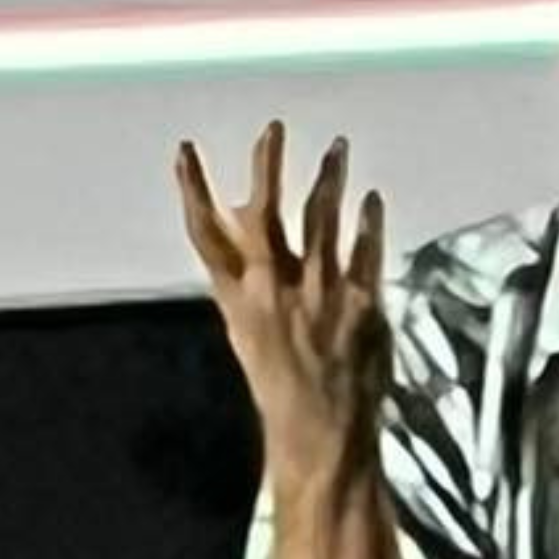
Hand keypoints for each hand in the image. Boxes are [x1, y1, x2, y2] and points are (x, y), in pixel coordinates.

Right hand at [176, 121, 390, 488]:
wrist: (322, 431)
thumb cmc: (283, 385)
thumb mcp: (250, 333)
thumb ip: (249, 283)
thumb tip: (247, 233)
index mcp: (238, 299)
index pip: (204, 234)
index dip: (192, 190)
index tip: (185, 151)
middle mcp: (274, 291)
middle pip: (264, 215)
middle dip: (267, 167)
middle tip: (274, 127)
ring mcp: (320, 295)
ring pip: (322, 221)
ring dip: (330, 178)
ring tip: (338, 146)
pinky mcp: (362, 305)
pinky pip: (367, 251)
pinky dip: (370, 221)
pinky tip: (373, 198)